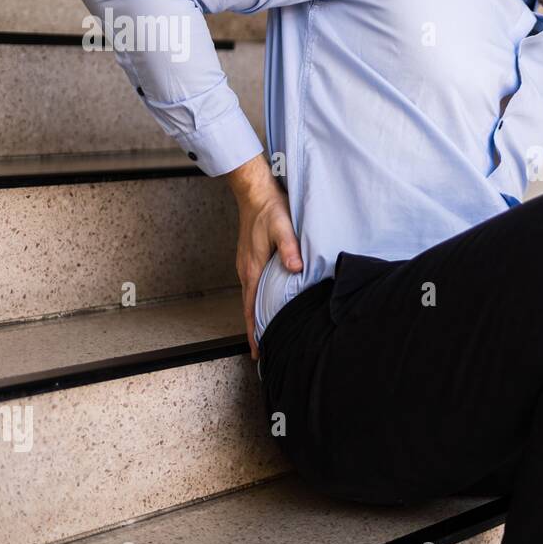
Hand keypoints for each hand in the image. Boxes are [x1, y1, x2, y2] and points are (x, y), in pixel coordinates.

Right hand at [225, 154, 301, 359]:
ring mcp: (247, 264)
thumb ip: (290, 248)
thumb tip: (296, 268)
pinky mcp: (251, 258)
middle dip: (255, 330)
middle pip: (249, 308)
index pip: (251, 308)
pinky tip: (267, 304)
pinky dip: (258, 301)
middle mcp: (246, 270)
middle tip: (263, 351)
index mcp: (252, 268)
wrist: (255, 191)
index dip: (254, 331)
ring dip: (256, 316)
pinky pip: (254, 286)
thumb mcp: (283, 227)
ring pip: (251, 298)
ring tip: (265, 333)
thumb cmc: (270, 209)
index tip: (257, 352)